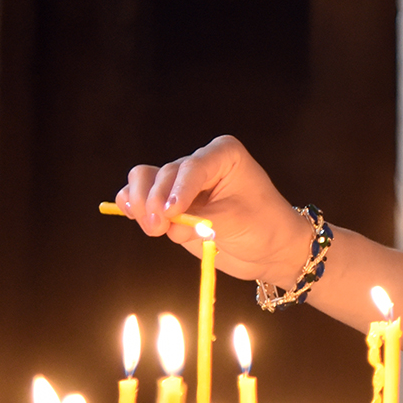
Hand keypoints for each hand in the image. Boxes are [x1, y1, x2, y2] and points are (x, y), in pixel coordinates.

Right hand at [115, 136, 312, 285]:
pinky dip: (132, 204)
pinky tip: (134, 216)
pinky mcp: (169, 203)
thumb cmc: (264, 226)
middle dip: (156, 202)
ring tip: (153, 228)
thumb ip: (198, 220)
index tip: (171, 213)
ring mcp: (182, 183)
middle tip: (158, 229)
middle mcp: (200, 162)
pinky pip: (139, 194)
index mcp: (224, 155)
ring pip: (145, 179)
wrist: (269, 248)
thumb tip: (167, 224)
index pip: (192, 167)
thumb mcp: (235, 221)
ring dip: (142, 203)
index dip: (177, 190)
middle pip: (164, 174)